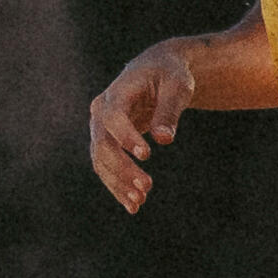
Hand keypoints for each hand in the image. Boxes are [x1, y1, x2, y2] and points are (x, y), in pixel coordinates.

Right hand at [85, 42, 199, 213]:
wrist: (157, 71)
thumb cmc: (170, 75)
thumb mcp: (177, 87)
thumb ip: (169, 111)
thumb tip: (163, 140)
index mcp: (116, 92)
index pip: (113, 117)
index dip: (126, 136)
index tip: (147, 156)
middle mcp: (100, 111)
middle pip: (103, 143)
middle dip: (123, 168)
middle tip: (147, 188)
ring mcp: (100, 128)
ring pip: (101, 160)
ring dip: (118, 183)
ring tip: (139, 202)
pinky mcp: (106, 141)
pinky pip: (106, 167)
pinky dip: (117, 186)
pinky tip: (133, 205)